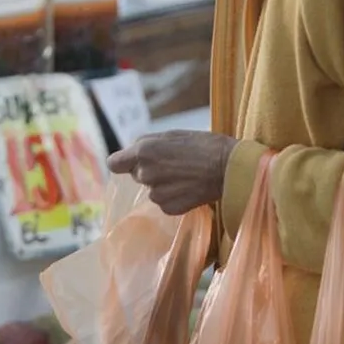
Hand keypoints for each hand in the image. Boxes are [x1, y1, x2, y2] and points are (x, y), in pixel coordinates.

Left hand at [108, 131, 238, 214]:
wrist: (230, 169)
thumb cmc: (204, 145)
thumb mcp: (172, 135)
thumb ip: (147, 144)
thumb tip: (131, 153)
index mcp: (143, 152)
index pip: (114, 163)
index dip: (122, 162)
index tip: (130, 163)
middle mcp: (145, 174)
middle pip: (137, 174)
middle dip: (151, 170)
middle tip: (174, 164)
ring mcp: (156, 194)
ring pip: (152, 189)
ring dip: (163, 184)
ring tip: (186, 176)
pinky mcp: (168, 208)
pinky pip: (164, 202)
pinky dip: (174, 197)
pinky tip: (190, 188)